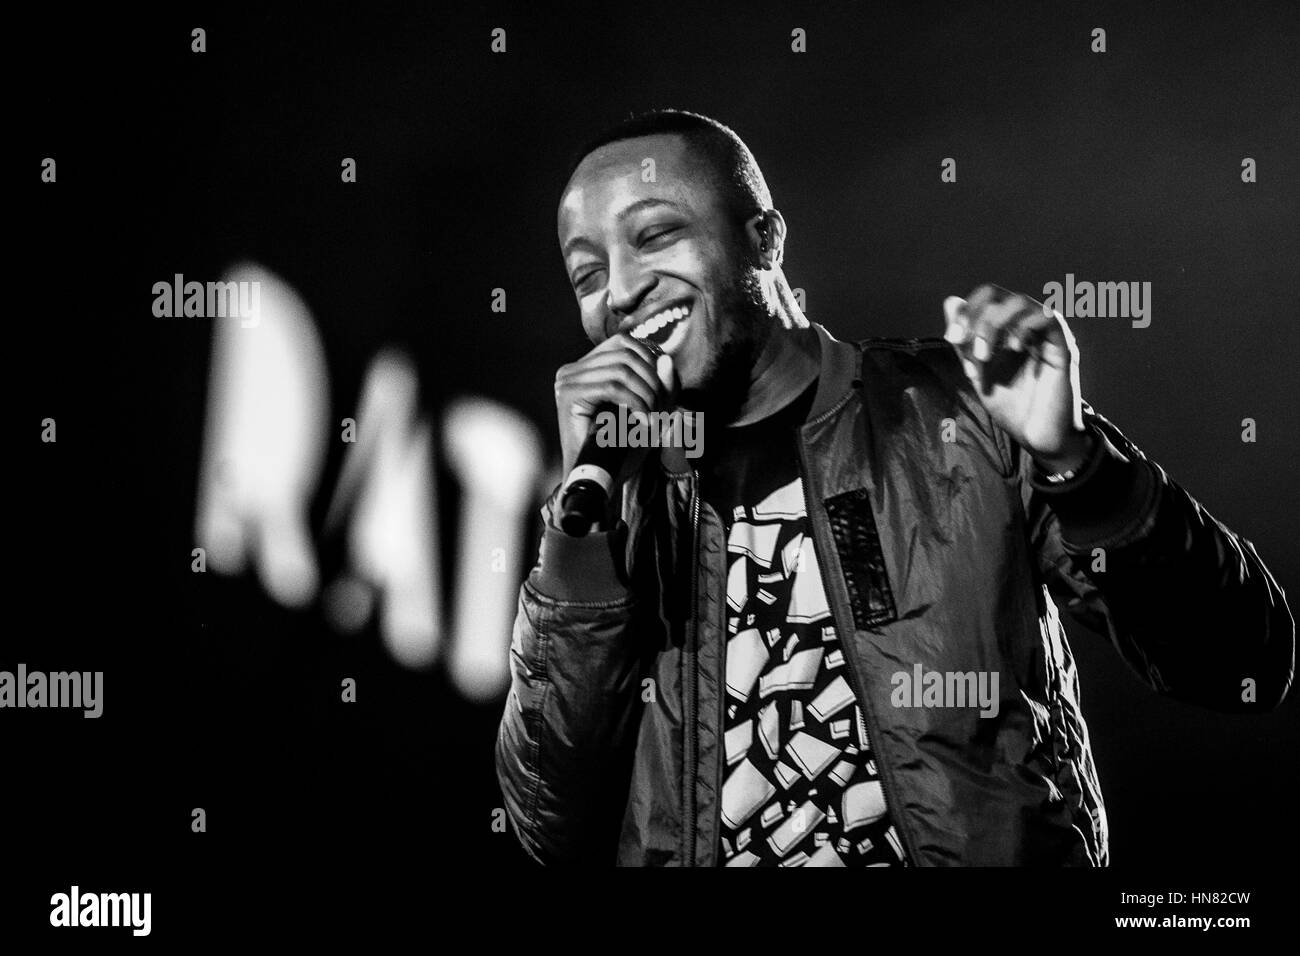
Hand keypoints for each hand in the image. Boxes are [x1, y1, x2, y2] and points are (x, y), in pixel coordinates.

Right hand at [553, 334, 676, 478]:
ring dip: (646, 395)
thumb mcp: (650, 412)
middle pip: (625, 354)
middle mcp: (573, 369)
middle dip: (652, 381)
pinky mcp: (568, 394)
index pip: (624, 342)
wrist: (598, 481)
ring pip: (621, 370)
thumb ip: (662, 386)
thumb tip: (666, 359)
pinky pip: (612, 386)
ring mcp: (568, 380)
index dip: (650, 360)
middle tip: (660, 410)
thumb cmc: (621, 450)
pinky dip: (635, 402)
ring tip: (651, 420)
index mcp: (587, 367)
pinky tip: (642, 421)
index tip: (662, 391)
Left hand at [944, 284, 1089, 471]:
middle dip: (973, 316)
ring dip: (992, 324)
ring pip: (1019, 302)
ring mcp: (1047, 335)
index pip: (987, 297)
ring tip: (983, 355)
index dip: (965, 311)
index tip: (952, 338)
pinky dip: (1023, 327)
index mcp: (1011, 328)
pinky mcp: (1064, 347)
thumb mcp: (978, 371)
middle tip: (959, 341)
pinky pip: (1047, 318)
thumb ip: (965, 341)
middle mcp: (1030, 326)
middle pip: (998, 294)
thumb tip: (951, 301)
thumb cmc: (1012, 407)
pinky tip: (1012, 349)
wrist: (1038, 438)